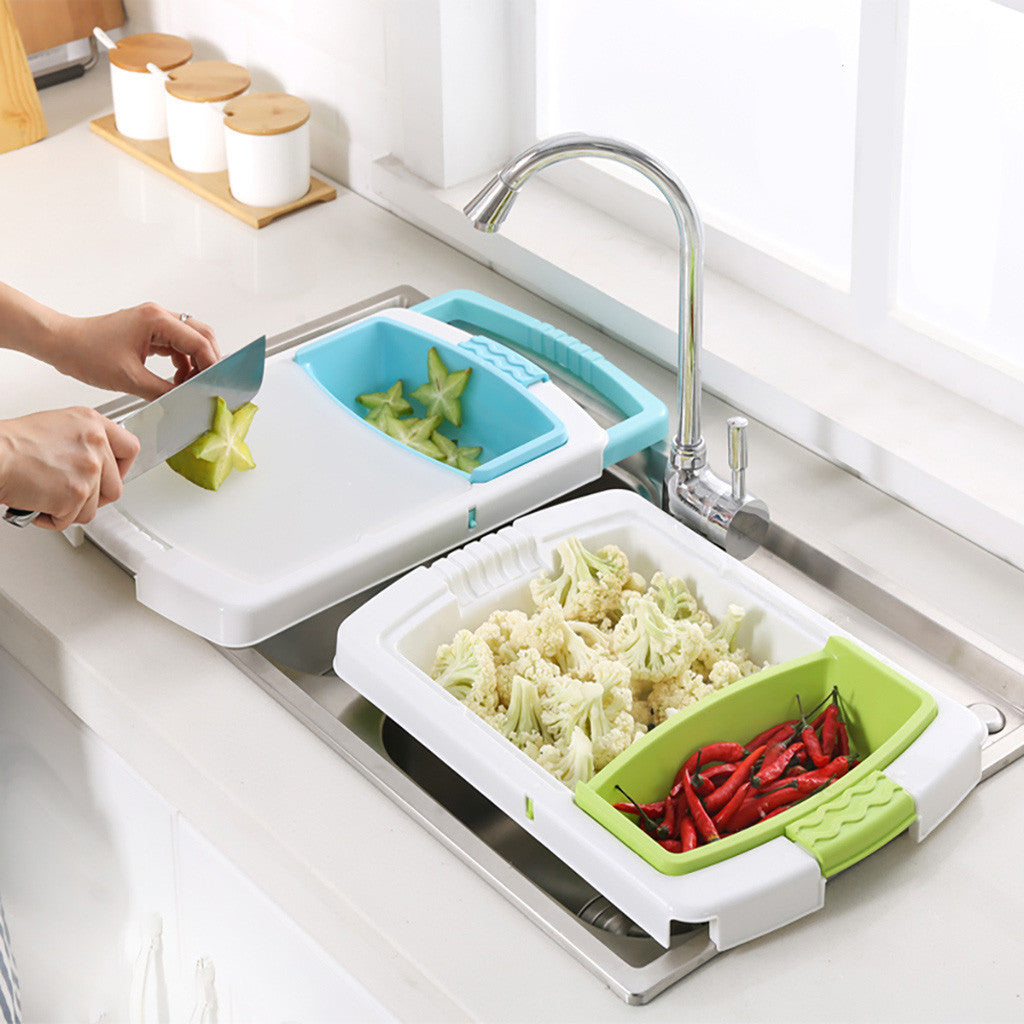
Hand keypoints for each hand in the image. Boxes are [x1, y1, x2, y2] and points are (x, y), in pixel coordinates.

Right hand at [0, 408, 139, 529]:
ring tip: (47, 496)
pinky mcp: (76, 494)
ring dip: (71, 509)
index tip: (111, 475)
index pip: (130, 448)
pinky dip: (54, 518)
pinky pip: (73, 519)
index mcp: (92, 424)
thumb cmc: (13, 443)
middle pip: (115, 486)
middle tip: (71, 494)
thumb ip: (85, 441)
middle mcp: (96, 444)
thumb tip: (97, 461)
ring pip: (94, 507)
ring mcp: (88, 470)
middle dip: (94, 497)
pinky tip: (39, 503)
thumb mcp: (58, 426)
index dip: (122, 468)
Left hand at [55, 302, 220, 400]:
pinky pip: (176, 345)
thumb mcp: (130, 379)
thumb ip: (164, 390)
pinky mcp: (148, 331)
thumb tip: (185, 399)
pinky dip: (182, 362)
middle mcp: (158, 316)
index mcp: (156, 320)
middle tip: (207, 382)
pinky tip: (176, 379)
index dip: (211, 364)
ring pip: (190, 339)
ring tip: (188, 384)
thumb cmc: (86, 353)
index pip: (198, 340)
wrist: (61, 344)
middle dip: (208, 360)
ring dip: (195, 362)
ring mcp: (153, 322)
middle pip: (201, 334)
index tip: (214, 383)